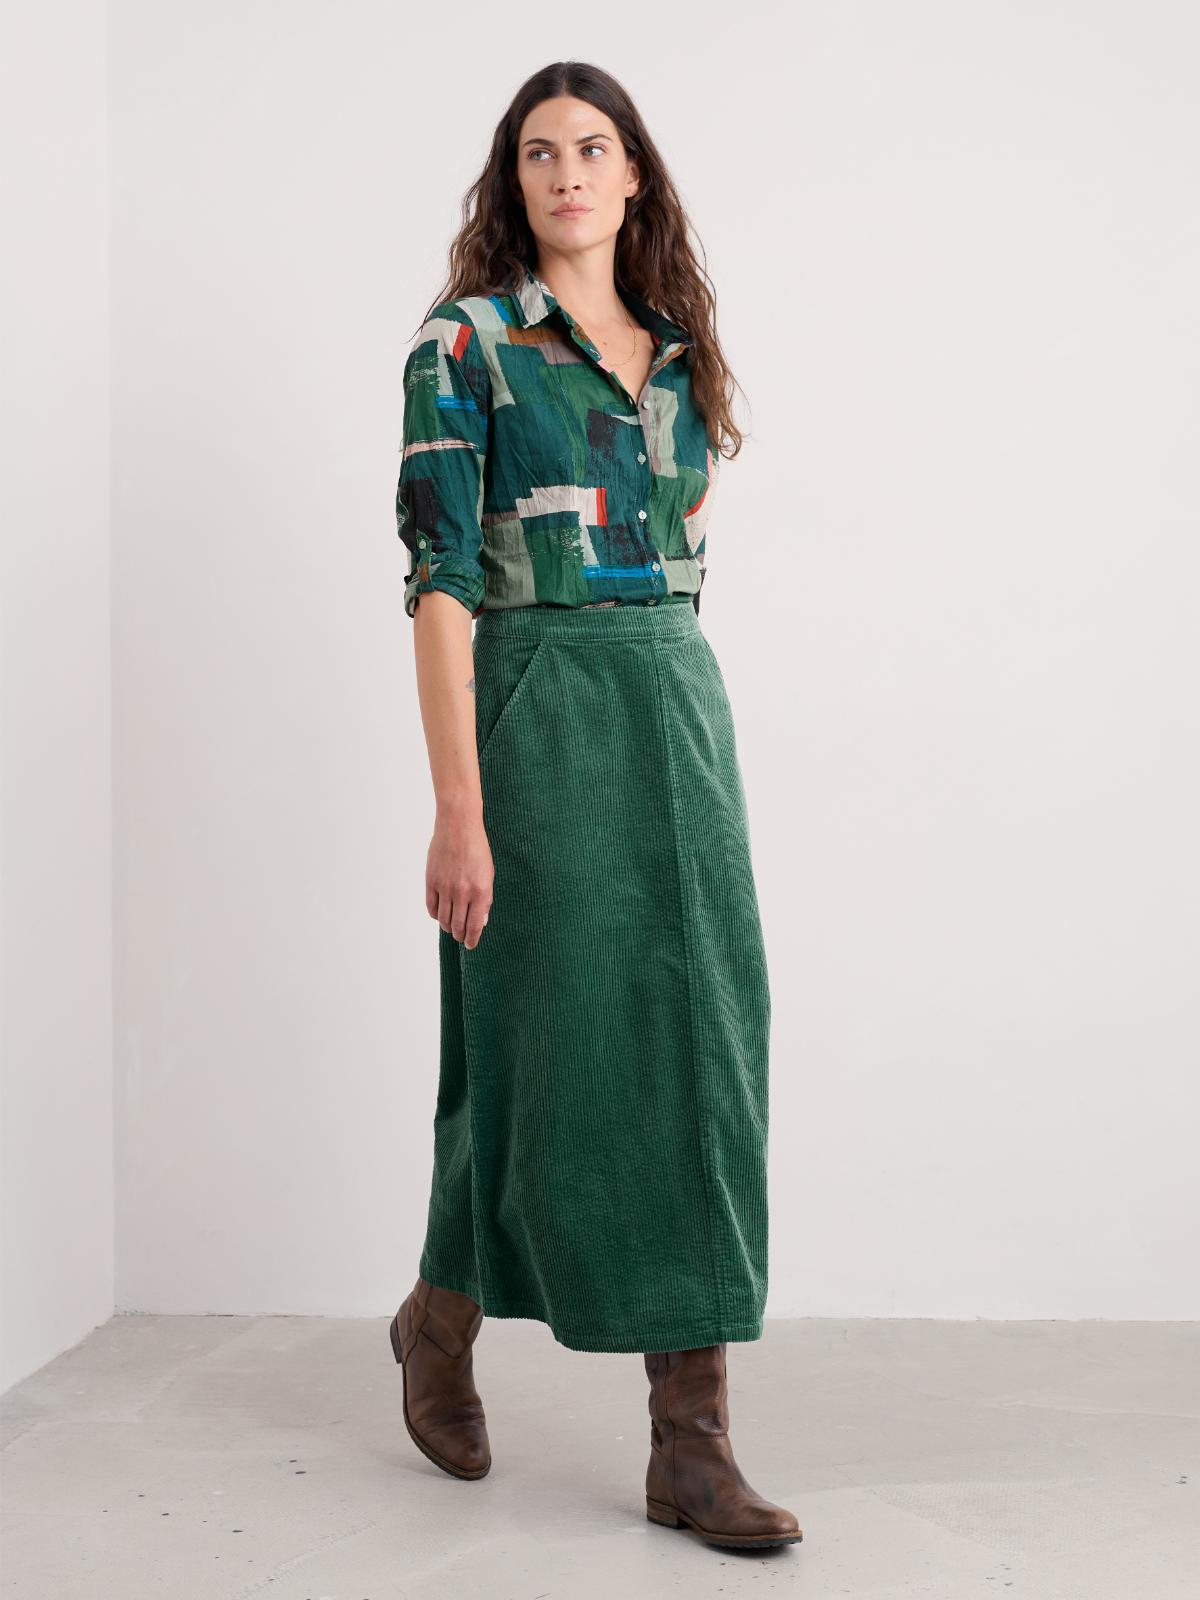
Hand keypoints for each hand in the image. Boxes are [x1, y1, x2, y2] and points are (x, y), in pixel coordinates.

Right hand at [425, 807, 493, 948]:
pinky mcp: (431, 881)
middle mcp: (462, 892)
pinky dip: (435, 915)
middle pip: (458, 926)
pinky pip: (431, 906)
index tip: (471, 945)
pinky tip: (440, 915)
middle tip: (462, 938)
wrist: (458, 827)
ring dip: (448, 927)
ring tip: (452, 928)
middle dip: (461, 936)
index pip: (475, 925)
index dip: (473, 939)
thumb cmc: (477, 848)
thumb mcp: (489, 874)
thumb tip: (482, 921)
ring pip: (443, 919)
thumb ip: (485, 899)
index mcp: (480, 891)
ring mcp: (445, 888)